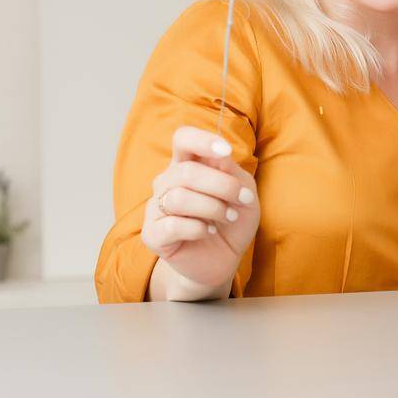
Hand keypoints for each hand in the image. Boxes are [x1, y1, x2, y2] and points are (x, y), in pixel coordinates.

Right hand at [140, 126, 259, 292]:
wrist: (224, 258)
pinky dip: (197, 228)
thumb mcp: (244, 192)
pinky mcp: (152, 234)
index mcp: (188, 163)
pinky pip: (171, 225)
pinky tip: (208, 232)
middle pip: (186, 171)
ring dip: (213, 208)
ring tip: (228, 217)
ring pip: (179, 198)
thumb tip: (220, 156)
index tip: (226, 152)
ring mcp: (156, 208)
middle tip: (242, 199)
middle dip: (222, 185)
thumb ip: (232, 173)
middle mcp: (167, 182)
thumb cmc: (233, 219)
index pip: (183, 138)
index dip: (202, 141)